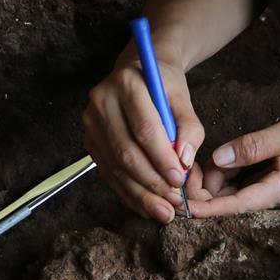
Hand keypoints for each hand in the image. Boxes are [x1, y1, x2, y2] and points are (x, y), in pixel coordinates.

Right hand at [84, 42, 203, 221]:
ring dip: (140, 193)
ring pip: (116, 167)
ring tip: (163, 211)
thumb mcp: (182, 96)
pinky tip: (145, 206)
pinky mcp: (90, 142)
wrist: (139, 69)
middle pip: (126, 151)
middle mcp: (101, 102)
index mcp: (126, 83)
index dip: (161, 158)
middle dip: (151, 181)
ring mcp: (91, 123)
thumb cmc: (163, 83)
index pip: (144, 129)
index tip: (179, 179)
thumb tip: (184, 160)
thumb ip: (189, 126)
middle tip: (173, 201)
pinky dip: (128, 192)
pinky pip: (109, 172)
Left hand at [188, 113, 279, 215]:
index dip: (204, 208)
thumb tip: (219, 156)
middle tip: (192, 164)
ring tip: (209, 158)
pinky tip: (225, 159)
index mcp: (275, 190)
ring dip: (217, 181)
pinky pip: (245, 184)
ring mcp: (273, 191)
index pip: (232, 206)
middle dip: (205, 188)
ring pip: (235, 192)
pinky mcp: (274, 183)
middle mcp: (271, 196)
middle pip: (228, 201)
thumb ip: (255, 145)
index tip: (180, 206)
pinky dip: (229, 175)